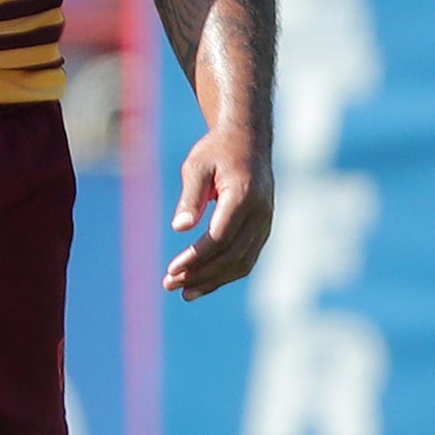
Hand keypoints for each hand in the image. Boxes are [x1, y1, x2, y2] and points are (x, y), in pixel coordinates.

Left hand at [163, 118, 270, 297]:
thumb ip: (189, 197)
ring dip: (212, 280)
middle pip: (231, 256)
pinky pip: (246, 259)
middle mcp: (260, 214)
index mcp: (244, 197)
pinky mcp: (262, 230)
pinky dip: (225, 274)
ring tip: (183, 292)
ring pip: (242, 263)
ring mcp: (265, 224)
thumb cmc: (216, 151)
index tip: (172, 269)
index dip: (196, 257)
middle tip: (169, 284)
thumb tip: (179, 228)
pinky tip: (202, 284)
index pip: (220, 237)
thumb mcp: (196, 166)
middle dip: (200, 274)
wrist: (248, 141)